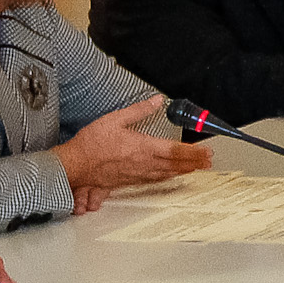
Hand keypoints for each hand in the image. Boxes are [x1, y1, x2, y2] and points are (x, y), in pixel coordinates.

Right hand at [60, 95, 212, 204]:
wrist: (75, 165)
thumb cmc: (91, 144)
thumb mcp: (115, 119)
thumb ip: (138, 110)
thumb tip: (156, 101)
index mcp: (143, 147)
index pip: (176, 151)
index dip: (194, 152)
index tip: (206, 152)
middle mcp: (144, 163)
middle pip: (176, 164)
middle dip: (194, 163)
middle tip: (208, 162)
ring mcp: (138, 174)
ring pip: (167, 174)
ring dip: (184, 171)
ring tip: (196, 169)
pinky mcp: (130, 181)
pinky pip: (154, 180)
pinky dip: (167, 177)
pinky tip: (170, 176)